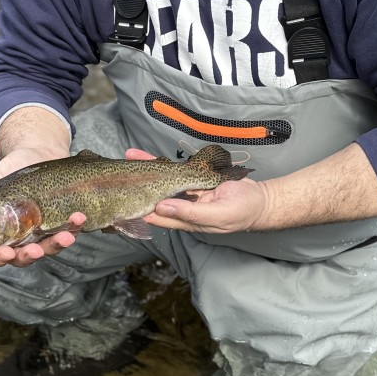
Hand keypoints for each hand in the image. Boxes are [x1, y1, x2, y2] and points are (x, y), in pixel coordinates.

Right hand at [0, 146, 81, 267]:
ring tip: (66, 236)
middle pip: (23, 258)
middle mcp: (20, 237)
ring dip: (57, 244)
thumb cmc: (11, 169)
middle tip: (36, 250)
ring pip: (48, 248)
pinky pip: (69, 231)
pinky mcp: (62, 222)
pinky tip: (78, 218)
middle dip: (30, 256)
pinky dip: (75, 227)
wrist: (37, 150)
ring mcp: (42, 232)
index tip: (6, 253)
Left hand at [125, 147, 268, 235]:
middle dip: (137, 187)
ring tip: (128, 158)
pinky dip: (160, 162)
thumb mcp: (217, 215)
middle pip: (154, 197)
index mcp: (185, 220)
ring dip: (145, 170)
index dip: (138, 209)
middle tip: (117, 176)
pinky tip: (145, 155)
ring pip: (161, 181)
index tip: (122, 200)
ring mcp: (187, 191)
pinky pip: (174, 170)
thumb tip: (162, 208)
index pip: (156, 216)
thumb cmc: (241, 211)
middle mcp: (182, 206)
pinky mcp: (193, 178)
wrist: (259, 200)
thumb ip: (190, 213)